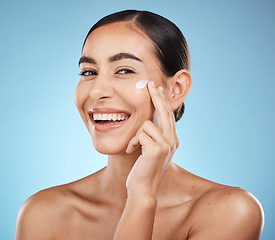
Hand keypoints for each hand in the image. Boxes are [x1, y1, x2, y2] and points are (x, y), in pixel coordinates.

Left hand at [125, 81, 178, 198]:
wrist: (142, 188)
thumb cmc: (143, 168)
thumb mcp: (150, 149)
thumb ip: (153, 135)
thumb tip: (149, 120)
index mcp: (172, 140)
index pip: (168, 116)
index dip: (162, 101)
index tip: (156, 89)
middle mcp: (173, 141)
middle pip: (165, 112)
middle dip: (156, 96)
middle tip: (150, 83)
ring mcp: (167, 145)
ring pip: (148, 124)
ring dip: (136, 135)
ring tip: (133, 147)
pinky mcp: (158, 149)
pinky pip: (140, 134)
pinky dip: (132, 142)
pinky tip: (131, 152)